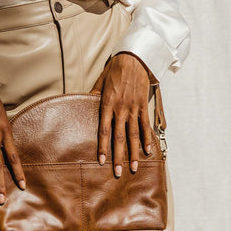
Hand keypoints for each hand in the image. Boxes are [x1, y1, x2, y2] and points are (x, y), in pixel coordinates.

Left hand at [90, 52, 152, 176]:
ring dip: (134, 153)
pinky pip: (145, 125)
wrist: (134, 58)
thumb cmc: (115, 69)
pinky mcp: (144, 105)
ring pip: (134, 135)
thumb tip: (82, 103)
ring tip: (134, 167)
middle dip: (119, 156)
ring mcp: (134, 108)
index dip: (102, 146)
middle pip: (120, 137)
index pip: (103, 130)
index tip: (101, 160)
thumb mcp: (100, 82)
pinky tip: (147, 151)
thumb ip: (93, 95)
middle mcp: (121, 109)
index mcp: (107, 104)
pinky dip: (147, 139)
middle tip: (119, 172)